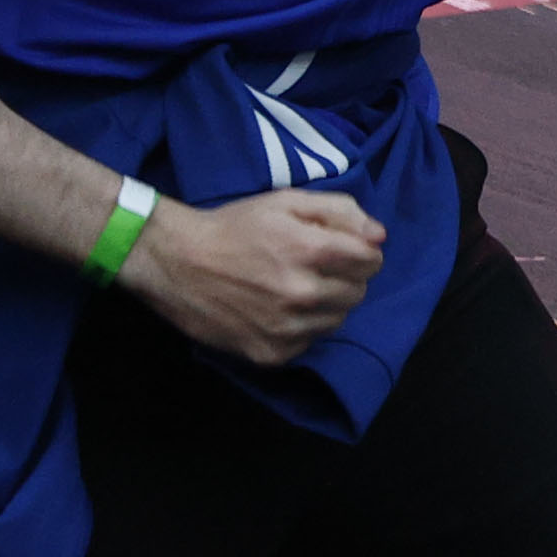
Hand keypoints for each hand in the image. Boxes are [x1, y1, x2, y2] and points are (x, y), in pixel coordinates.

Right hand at [123, 185, 384, 368]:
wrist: (177, 262)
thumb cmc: (235, 227)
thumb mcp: (287, 202)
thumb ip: (340, 212)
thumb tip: (379, 236)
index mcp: (310, 250)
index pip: (371, 261)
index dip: (361, 252)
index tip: (343, 250)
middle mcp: (301, 294)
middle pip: (358, 293)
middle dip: (346, 278)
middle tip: (316, 268)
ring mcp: (285, 329)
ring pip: (336, 321)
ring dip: (327, 305)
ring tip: (297, 289)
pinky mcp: (269, 354)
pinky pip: (308, 343)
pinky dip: (302, 329)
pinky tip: (278, 311)